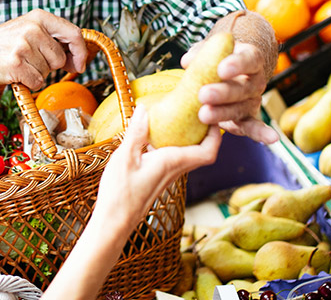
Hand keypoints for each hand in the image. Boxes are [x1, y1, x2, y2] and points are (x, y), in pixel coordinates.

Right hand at [0, 9, 87, 89]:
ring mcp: (24, 46)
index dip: (80, 52)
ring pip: (49, 72)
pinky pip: (37, 82)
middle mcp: (33, 29)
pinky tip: (16, 74)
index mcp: (39, 17)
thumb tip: (79, 57)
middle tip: (30, 60)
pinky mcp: (17, 64)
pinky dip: (29, 83)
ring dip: (37, 73)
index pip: (73, 33)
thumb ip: (52, 38)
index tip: (80, 64)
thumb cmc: (1, 45)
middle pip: (60, 58)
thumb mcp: (27, 30)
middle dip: (49, 65)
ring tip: (19, 64)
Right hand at [95, 105, 220, 225]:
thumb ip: (136, 133)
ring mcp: (168, 175)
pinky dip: (175, 144)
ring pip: (189, 155)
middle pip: (202, 152)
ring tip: (182, 118)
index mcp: (172, 163)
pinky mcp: (159, 178)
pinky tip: (158, 135)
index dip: (216, 134)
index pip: (207, 152)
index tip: (213, 116)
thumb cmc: (120, 194)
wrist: (114, 222)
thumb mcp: (124, 158)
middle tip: (200, 112)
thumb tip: (144, 109)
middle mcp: (175, 170)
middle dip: (206, 132)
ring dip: (191, 137)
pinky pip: (175, 158)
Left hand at [181, 40, 278, 144]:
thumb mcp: (209, 50)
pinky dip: (260, 133)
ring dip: (223, 113)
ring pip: (241, 108)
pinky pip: (253, 127)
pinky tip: (271, 139)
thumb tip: (187, 61)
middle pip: (242, 88)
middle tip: (203, 94)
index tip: (222, 69)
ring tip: (204, 115)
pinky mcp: (246, 118)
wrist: (228, 71)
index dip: (237, 64)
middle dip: (223, 93)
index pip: (248, 60)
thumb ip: (200, 53)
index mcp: (250, 59)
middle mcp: (255, 81)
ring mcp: (252, 101)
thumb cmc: (218, 57)